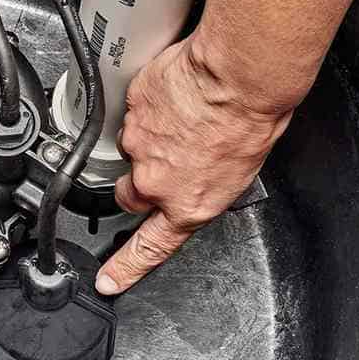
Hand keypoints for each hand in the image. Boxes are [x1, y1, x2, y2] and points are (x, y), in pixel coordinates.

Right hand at [95, 37, 291, 294]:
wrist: (237, 78)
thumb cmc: (250, 122)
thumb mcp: (241, 172)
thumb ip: (206, 185)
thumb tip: (199, 179)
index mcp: (188, 206)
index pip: (149, 248)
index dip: (125, 267)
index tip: (107, 281)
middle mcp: (156, 182)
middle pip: (129, 194)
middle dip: (141, 181)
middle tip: (164, 161)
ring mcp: (138, 145)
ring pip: (133, 147)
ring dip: (152, 137)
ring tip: (183, 117)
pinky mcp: (131, 111)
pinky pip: (134, 111)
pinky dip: (152, 105)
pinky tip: (175, 95)